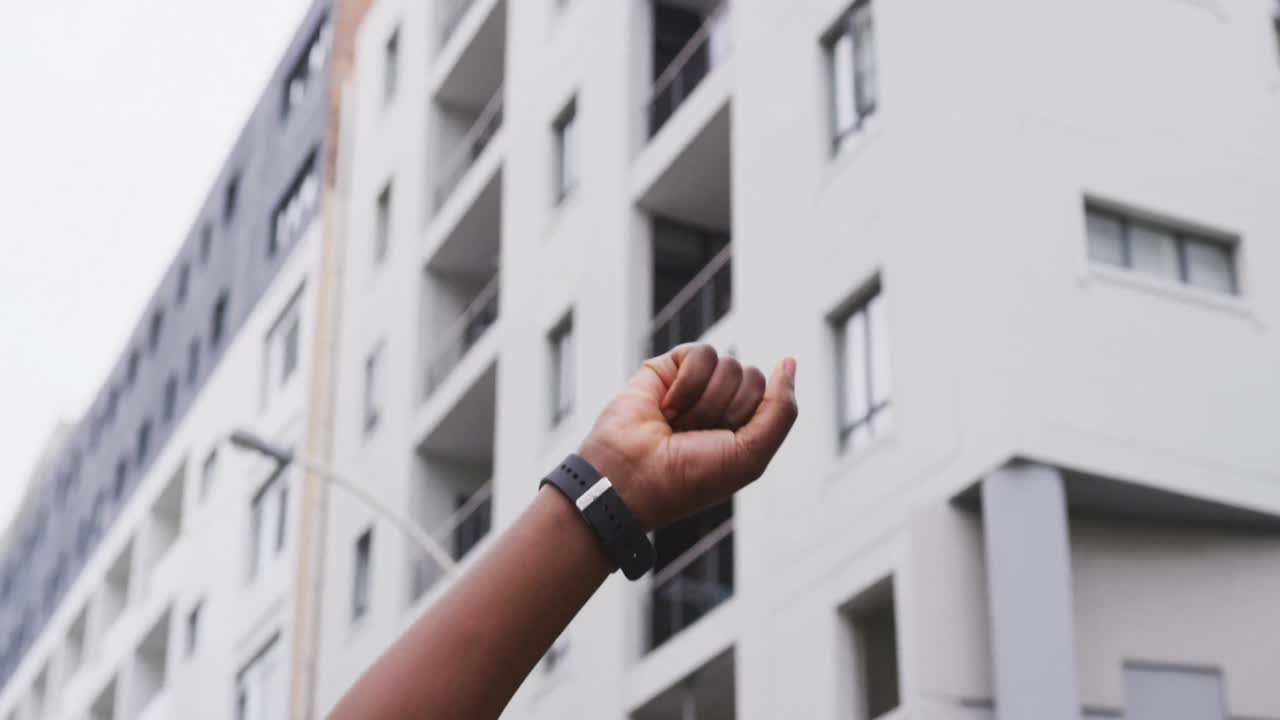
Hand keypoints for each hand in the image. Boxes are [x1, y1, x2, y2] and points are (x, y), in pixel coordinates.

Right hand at [577, 344, 797, 529]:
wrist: (631, 476)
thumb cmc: (689, 476)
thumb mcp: (751, 454)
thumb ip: (781, 409)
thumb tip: (789, 361)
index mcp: (743, 426)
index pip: (771, 395)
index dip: (749, 419)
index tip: (720, 446)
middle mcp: (722, 403)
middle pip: (752, 377)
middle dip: (726, 410)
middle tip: (695, 436)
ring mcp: (696, 384)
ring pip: (729, 364)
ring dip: (704, 401)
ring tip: (677, 424)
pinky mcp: (669, 368)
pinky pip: (701, 353)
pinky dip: (687, 384)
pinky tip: (666, 406)